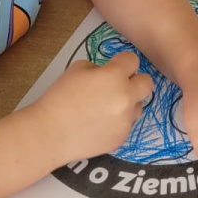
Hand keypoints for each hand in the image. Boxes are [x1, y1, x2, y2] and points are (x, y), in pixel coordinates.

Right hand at [33, 50, 152, 163]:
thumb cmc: (60, 97)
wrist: (50, 133)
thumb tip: (108, 74)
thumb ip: (99, 69)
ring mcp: (126, 120)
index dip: (122, 62)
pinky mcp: (122, 137)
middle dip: (135, 81)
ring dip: (128, 103)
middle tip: (118, 85)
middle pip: (147, 82)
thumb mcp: (77, 69)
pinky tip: (99, 123)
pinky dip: (118, 121)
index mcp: (115, 76)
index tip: (114, 66)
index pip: (132, 60)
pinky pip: (128, 124)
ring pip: (139, 105)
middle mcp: (126, 97)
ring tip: (105, 108)